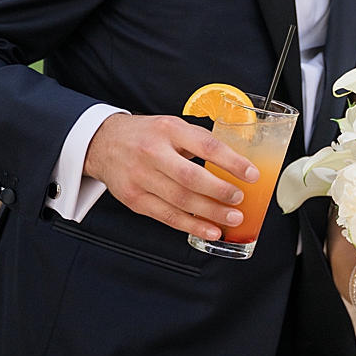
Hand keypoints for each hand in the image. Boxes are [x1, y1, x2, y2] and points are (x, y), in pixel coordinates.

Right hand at [83, 113, 259, 240]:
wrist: (103, 143)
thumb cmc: (145, 135)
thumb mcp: (172, 126)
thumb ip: (199, 140)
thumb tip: (235, 159)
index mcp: (169, 130)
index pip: (206, 146)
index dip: (232, 162)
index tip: (251, 174)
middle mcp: (153, 153)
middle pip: (191, 177)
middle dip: (220, 192)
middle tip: (240, 199)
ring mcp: (141, 178)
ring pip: (180, 201)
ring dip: (210, 213)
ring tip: (232, 218)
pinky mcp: (135, 199)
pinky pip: (167, 216)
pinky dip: (191, 226)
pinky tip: (209, 229)